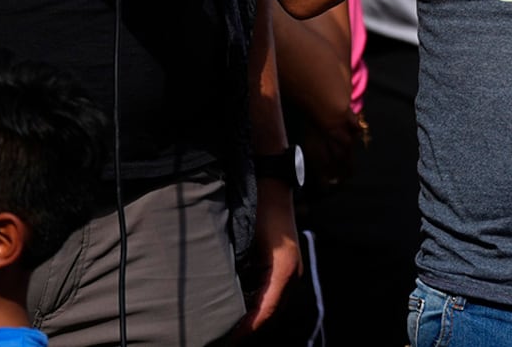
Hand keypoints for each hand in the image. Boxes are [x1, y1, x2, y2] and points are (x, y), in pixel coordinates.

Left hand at [231, 177, 301, 338]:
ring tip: (224, 324)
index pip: (265, 313)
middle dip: (247, 326)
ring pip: (269, 304)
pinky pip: (268, 291)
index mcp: (284, 270)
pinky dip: (252, 302)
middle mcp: (291, 273)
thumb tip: (221, 298)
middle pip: (269, 313)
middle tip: (221, 336)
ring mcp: (289, 269)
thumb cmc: (257, 206)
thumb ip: (236, 270)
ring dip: (250, 315)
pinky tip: (233, 304)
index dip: (245, 329)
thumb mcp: (244, 240)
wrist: (270, 181)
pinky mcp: (282, 265)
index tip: (225, 338)